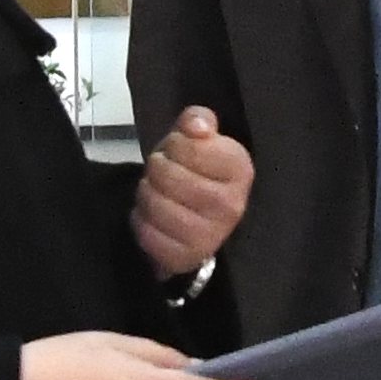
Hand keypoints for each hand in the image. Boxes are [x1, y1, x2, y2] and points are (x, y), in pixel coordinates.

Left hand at [129, 105, 251, 279]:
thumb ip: (197, 121)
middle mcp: (232, 205)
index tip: (177, 150)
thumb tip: (197, 125)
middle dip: (156, 168)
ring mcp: (211, 236)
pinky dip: (141, 221)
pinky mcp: (187, 257)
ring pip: (156, 204)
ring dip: (146, 194)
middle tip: (161, 171)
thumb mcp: (198, 139)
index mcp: (240, 170)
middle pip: (168, 176)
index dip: (174, 144)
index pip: (190, 147)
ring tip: (155, 191)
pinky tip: (151, 216)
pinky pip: (147, 233)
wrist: (199, 219)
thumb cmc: (197, 172)